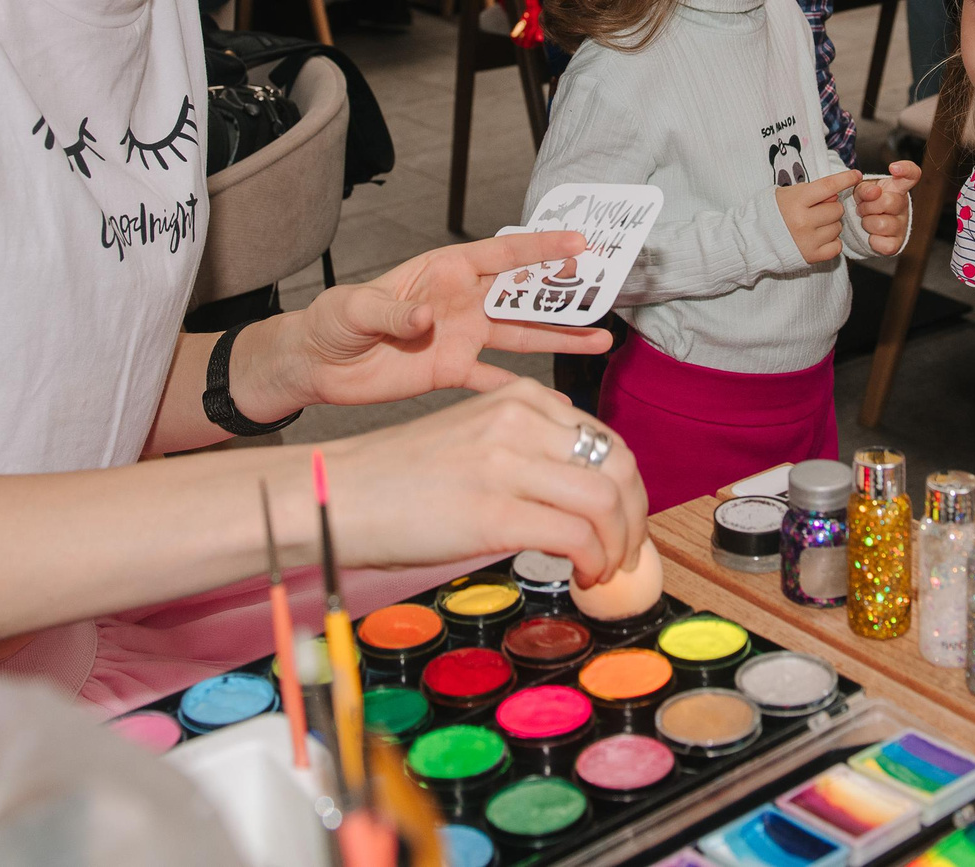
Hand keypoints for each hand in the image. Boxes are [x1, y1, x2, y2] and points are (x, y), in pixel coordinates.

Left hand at [248, 231, 606, 411]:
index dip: (540, 249)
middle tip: (606, 290)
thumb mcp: (357, 308)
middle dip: (564, 291)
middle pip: (522, 293)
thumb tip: (428, 316)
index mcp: (443, 271)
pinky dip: (523, 391)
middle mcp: (461, 300)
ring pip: (521, 335)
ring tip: (601, 339)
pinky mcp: (452, 371)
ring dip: (559, 338)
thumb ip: (395, 310)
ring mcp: (461, 336)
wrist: (317, 366)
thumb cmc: (332, 321)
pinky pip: (496, 381)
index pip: (501, 255)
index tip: (580, 245)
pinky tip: (556, 402)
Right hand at [326, 380, 647, 586]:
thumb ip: (528, 449)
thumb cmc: (401, 478)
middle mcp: (519, 422)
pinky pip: (575, 536)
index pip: (606, 440)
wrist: (340, 494)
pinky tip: (581, 575)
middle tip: (626, 551)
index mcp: (519, 399)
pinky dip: (592, 561)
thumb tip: (583, 490)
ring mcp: (507, 465)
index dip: (627, 488)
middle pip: (618, 467)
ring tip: (603, 570)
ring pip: (606, 501)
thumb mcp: (475, 438)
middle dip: (634, 518)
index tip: (623, 522)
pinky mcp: (493, 512)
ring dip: (618, 546)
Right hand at [776, 170, 861, 263]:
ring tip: (814, 226)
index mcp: (796, 201)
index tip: (856, 176)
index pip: (828, 186)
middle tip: (817, 211)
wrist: (754, 241)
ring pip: (838, 227)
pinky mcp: (812, 256)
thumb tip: (835, 194)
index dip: (846, 179)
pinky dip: (831, 241)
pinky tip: (818, 238)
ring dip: (831, 225)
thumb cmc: (771, 213)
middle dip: (831, 207)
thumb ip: (811, 191)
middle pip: (837, 209)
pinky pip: (837, 246)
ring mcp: (808, 240)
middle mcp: (803, 221)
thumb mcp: (787, 194)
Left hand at [854, 161, 920, 255]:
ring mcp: (902, 225)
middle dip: (868, 206)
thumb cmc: (866, 203)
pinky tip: (871, 235)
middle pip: (889, 202)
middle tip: (862, 208)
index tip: (893, 168)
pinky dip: (872, 241)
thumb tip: (874, 192)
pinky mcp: (897, 244)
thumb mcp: (862, 191)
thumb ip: (866, 188)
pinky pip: (884, 244)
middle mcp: (903, 206)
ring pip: (882, 224)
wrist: (863, 225)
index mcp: (898, 188)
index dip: (906, 169)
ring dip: (867, 223)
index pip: (911, 174)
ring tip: (866, 220)